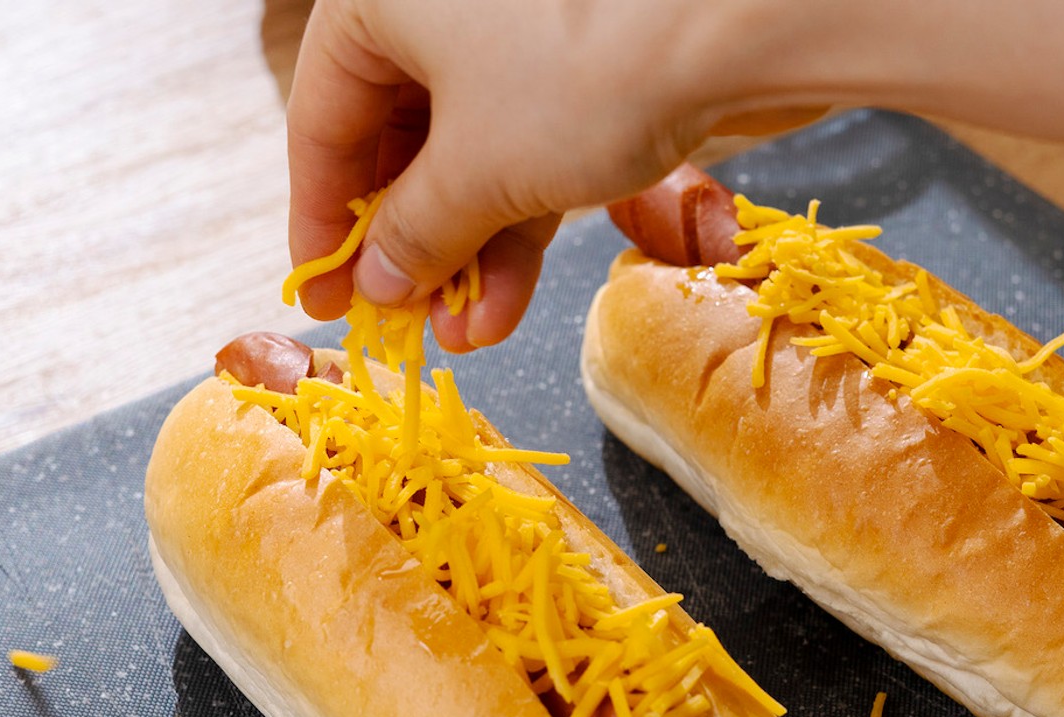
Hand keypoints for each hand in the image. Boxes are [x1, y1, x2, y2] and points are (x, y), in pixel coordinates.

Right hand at [287, 0, 764, 351]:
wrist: (742, 23)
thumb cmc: (584, 72)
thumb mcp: (477, 169)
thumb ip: (415, 232)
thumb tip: (377, 280)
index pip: (323, 118)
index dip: (321, 221)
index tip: (328, 296)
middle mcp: (446, 8)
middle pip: (401, 142)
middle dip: (412, 248)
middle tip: (407, 324)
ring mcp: (520, 38)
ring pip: (471, 159)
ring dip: (467, 255)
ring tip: (464, 336)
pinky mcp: (585, 72)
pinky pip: (529, 154)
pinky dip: (517, 227)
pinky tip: (506, 305)